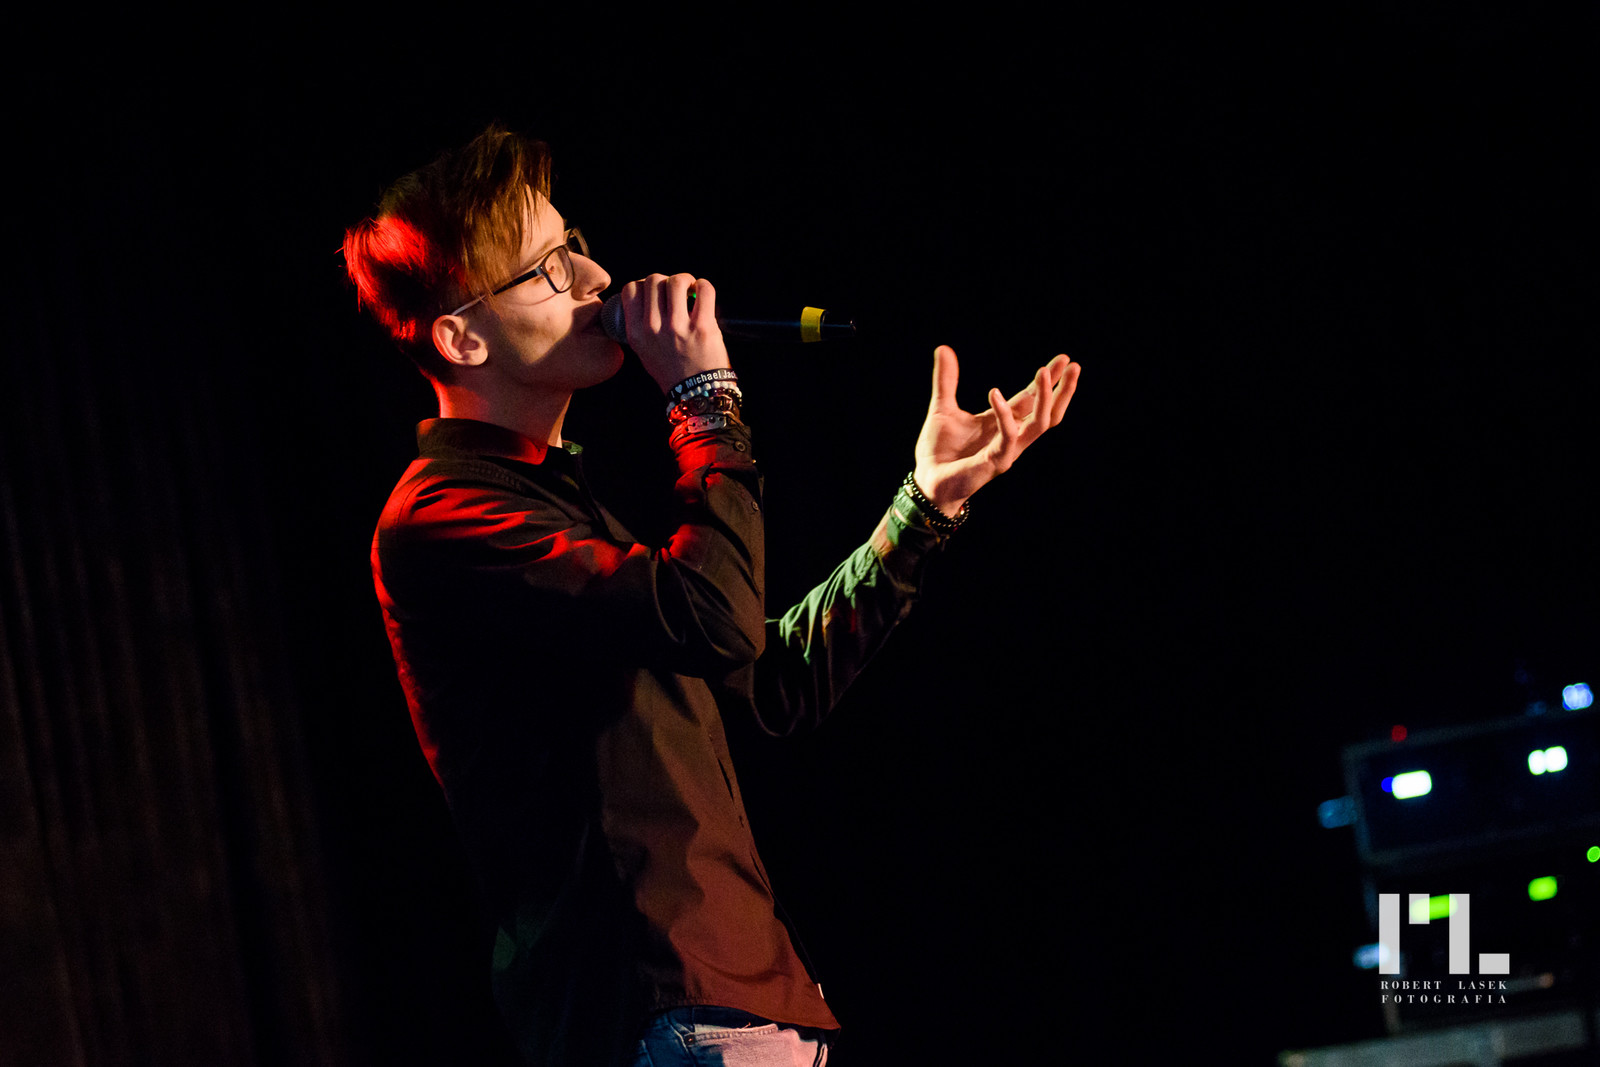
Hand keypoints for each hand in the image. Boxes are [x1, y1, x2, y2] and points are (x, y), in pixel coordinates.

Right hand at [617, 273, 730, 392]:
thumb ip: (642, 326)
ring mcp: (678, 327)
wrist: (696, 394)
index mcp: (636, 334)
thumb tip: (649, 296)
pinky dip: (704, 286)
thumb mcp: (644, 352)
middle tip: (676, 290)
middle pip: (653, 280)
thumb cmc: (672, 372)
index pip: (631, 289)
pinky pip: (703, 290)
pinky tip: (702, 293)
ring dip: (685, 280)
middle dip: (666, 280)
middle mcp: (653, 329)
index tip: (655, 290)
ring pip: (676, 281)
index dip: (644, 284)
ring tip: (690, 289)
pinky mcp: (702, 327)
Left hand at [912, 345, 1079, 517]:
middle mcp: (1011, 437)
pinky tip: (994, 392)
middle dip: (1063, 390)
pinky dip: (1004, 414)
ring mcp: (1008, 450)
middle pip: (1047, 412)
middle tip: (1074, 365)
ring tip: (1044, 372)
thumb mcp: (943, 408)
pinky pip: (1008, 436)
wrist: (927, 480)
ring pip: (1040, 424)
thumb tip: (943, 348)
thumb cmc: (938, 450)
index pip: (1032, 399)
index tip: (1064, 359)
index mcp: (1002, 423)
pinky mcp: (997, 462)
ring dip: (1045, 398)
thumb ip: (946, 380)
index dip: (1048, 380)